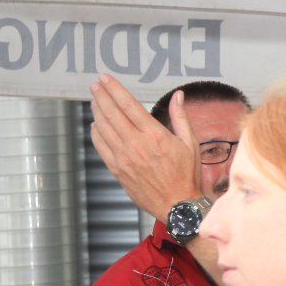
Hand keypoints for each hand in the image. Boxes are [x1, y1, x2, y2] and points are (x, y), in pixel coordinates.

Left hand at [89, 74, 200, 218]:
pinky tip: (96, 124)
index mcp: (155, 135)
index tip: (105, 79)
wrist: (177, 206)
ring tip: (94, 100)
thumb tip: (179, 96)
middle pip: (112, 113)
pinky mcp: (117, 169)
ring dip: (97, 111)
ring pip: (103, 128)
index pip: (128, 105)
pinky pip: (101, 146)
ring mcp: (124, 157)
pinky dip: (96, 133)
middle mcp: (136, 144)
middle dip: (102, 96)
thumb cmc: (187, 175)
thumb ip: (181, 117)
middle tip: (95, 85)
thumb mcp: (190, 143)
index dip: (114, 89)